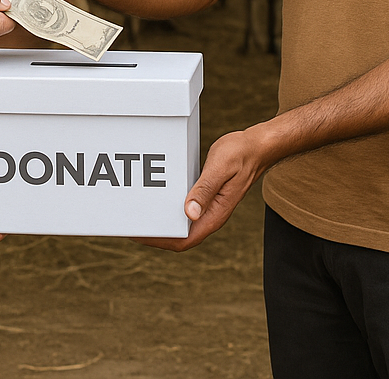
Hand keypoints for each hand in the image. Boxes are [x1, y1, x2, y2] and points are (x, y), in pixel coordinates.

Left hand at [131, 127, 270, 252]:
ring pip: (182, 224)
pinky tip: (158, 199)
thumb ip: (205, 189)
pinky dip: (169, 208)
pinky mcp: (207, 196)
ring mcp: (209, 207)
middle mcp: (211, 215)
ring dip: (162, 223)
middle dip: (156, 235)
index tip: (140, 234)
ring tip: (140, 215)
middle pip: (180, 236)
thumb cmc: (240, 154)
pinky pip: (185, 209)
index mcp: (215, 214)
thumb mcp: (219, 168)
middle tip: (132, 225)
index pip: (184, 240)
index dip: (160, 241)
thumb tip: (190, 212)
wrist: (257, 147)